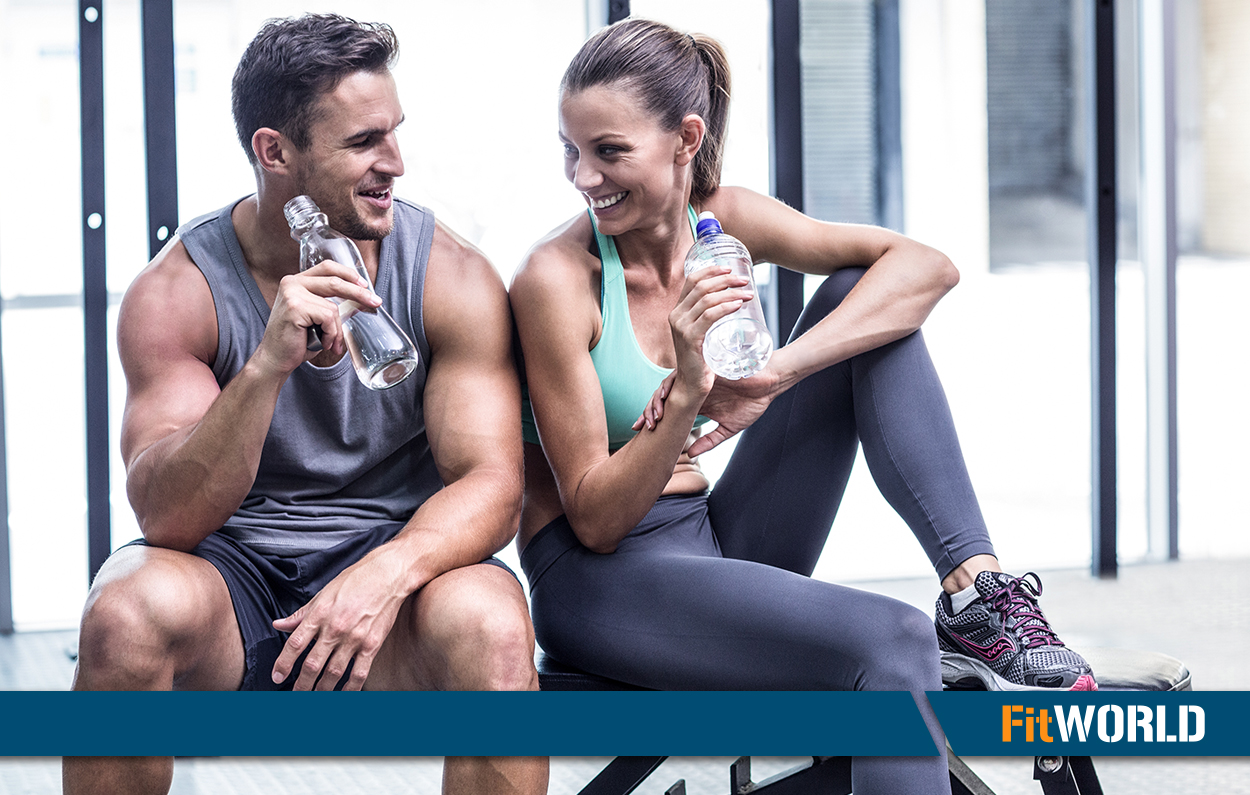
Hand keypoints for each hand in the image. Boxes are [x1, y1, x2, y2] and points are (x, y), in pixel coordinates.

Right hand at [256, 261, 381, 375]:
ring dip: (336, 330)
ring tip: (330, 343)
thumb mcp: (315, 316)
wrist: (276, 359)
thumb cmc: (298, 340)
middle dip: (359, 293)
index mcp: (296, 281)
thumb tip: (361, 298)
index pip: (327, 267)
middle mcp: (292, 283)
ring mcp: (292, 293)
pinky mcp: (295, 307)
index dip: (348, 274)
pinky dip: (330, 334)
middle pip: (335, 282)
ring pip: (333, 307)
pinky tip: (322, 342)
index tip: (365, 284)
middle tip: (376, 302)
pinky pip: (328, 318)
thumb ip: (328, 303)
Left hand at [270, 554, 406, 690]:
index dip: (283, 664)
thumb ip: (301, 614)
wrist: (389, 574)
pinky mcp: (372, 644)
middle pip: (312, 664)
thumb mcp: (324, 593)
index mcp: (320, 614)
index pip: (295, 644)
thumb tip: (279, 625)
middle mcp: (335, 628)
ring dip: (322, 691)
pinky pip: (359, 673)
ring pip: (333, 673)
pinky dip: (350, 689)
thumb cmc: (355, 580)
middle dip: (301, 685)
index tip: (277, 677)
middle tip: (294, 697)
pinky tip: (343, 696)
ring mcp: (354, 638)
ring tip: (314, 700)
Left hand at [633, 365, 779, 454]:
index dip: (655, 420)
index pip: (670, 410)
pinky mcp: (702, 367)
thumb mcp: (729, 428)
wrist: (770, 382)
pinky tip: (665, 396)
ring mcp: (696, 377)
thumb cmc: (753, 401)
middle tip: (638, 427)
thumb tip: (689, 454)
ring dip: (657, 401)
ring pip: (667, 386)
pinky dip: (672, 385)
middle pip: (663, 398)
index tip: (642, 435)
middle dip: (648, 412)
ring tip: (653, 416)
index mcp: (696, 401)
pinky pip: (681, 373)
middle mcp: (692, 388)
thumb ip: (709, 441)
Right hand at [665, 265, 754, 398]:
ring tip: (748, 294)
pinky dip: (725, 307)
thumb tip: (730, 301)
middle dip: (726, 279)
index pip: (692, 280)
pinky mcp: (690, 338)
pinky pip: (710, 316)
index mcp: (678, 311)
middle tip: (745, 280)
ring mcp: (681, 326)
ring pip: (707, 299)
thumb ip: (708, 318)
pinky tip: (738, 305)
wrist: (691, 385)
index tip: (730, 268)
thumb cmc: (701, 360)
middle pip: (701, 286)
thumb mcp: (701, 333)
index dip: (711, 270)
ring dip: (731, 292)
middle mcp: (676, 315)